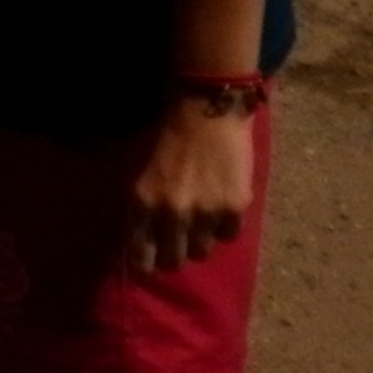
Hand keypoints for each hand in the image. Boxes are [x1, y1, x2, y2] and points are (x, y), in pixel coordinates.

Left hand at [126, 101, 258, 275]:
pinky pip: (228, 236)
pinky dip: (225, 226)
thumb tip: (145, 246)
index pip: (139, 256)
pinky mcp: (233, 208)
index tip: (151, 259)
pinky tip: (222, 206)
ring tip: (202, 218)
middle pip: (173, 261)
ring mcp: (204, 213)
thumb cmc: (171, 138)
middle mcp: (171, 214)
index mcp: (142, 203)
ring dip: (201, 239)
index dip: (145, 262)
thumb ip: (144, 210)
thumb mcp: (144, 174)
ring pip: (202, 251)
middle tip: (179, 240)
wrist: (207, 110)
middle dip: (175, 253)